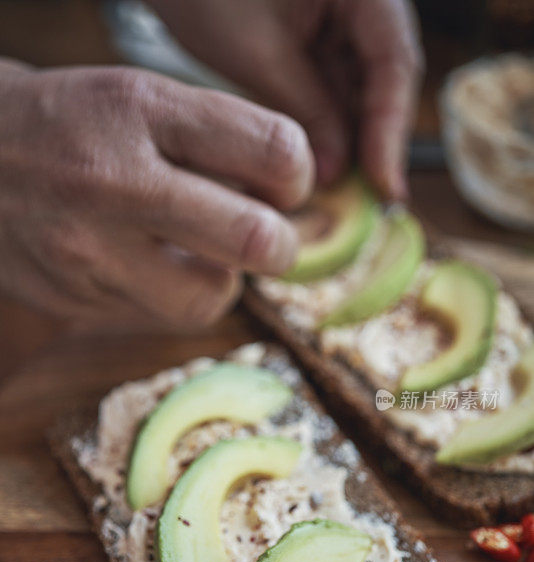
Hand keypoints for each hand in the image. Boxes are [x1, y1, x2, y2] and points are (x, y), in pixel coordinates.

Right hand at [0, 61, 313, 328]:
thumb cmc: (67, 123)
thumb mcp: (138, 98)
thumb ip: (215, 138)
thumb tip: (287, 194)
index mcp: (140, 110)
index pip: (271, 151)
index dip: (295, 177)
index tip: (284, 187)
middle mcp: (115, 182)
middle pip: (252, 238)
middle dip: (279, 246)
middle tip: (268, 240)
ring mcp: (89, 251)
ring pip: (208, 298)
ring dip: (221, 282)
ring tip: (199, 257)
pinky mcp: (74, 299)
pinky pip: (156, 316)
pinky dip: (168, 295)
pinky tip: (147, 266)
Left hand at [151, 0, 421, 197]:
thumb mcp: (259, 53)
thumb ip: (308, 111)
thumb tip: (336, 173)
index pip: (393, 60)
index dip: (390, 129)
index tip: (384, 184)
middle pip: (384, 79)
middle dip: (371, 142)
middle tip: (364, 200)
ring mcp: (344, 18)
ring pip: (361, 90)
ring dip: (350, 140)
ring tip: (337, 191)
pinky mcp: (322, 37)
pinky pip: (336, 87)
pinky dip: (328, 126)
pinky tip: (317, 164)